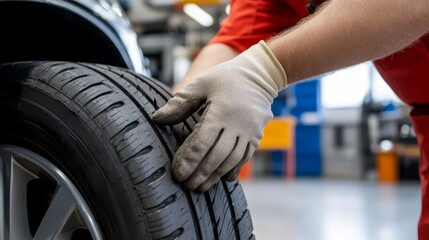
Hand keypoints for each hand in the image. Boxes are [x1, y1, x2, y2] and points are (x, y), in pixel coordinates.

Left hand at [153, 41, 286, 190]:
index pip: (202, 142)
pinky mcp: (256, 136)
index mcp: (221, 112)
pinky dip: (232, 170)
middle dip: (200, 173)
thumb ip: (179, 103)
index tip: (177, 173)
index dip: (188, 160)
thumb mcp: (201, 84)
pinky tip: (221, 178)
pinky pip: (244, 158)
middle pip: (216, 156)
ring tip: (201, 187)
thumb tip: (157, 119)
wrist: (260, 75)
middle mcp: (237, 125)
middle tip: (186, 185)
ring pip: (231, 161)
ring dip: (215, 176)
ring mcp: (249, 133)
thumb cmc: (226, 78)